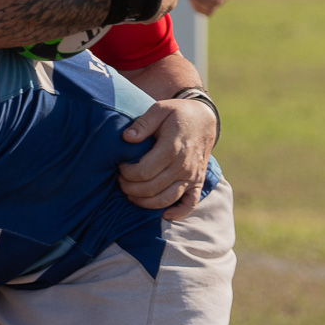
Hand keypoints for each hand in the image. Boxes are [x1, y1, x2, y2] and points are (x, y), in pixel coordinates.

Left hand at [118, 96, 215, 218]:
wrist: (204, 118)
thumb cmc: (178, 113)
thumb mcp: (160, 109)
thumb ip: (143, 123)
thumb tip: (127, 138)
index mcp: (172, 148)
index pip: (143, 171)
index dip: (127, 173)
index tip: (120, 167)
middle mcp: (183, 166)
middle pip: (151, 188)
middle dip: (130, 189)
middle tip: (121, 182)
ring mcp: (192, 176)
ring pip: (166, 199)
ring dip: (145, 202)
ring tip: (132, 195)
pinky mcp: (198, 182)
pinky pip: (190, 204)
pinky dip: (178, 213)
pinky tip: (164, 215)